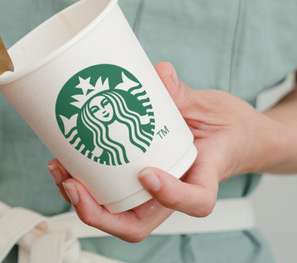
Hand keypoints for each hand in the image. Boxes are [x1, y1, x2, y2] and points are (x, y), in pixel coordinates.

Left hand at [46, 61, 279, 241]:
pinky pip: (109, 192)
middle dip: (100, 214)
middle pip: (138, 224)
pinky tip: (63, 161)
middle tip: (73, 185)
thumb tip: (160, 72)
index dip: (171, 196)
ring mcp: (153, 191)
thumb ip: (185, 94)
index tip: (147, 174)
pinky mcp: (136, 180)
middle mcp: (174, 192)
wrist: (237, 139)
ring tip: (58, 170)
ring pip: (116, 213)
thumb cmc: (230, 127)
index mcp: (205, 177)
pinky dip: (84, 183)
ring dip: (83, 200)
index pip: (196, 202)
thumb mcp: (213, 107)